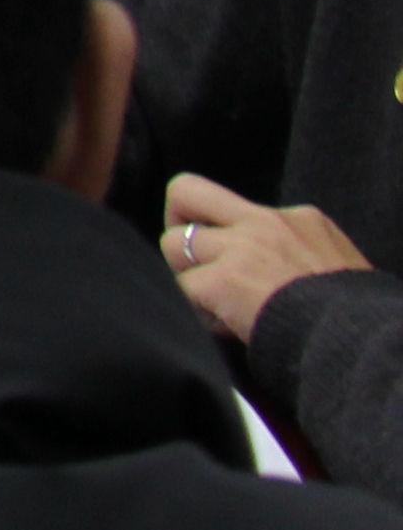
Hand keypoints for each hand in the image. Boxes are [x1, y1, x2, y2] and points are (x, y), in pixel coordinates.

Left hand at [166, 176, 374, 340]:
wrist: (357, 338)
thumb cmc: (351, 312)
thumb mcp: (336, 262)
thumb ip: (296, 251)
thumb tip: (260, 269)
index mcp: (297, 217)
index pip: (233, 206)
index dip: (222, 234)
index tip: (231, 260)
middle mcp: (263, 222)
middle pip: (184, 191)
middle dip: (177, 224)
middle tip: (191, 262)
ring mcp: (240, 248)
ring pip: (171, 243)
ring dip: (184, 275)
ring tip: (211, 303)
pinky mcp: (223, 280)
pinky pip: (181, 288)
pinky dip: (192, 309)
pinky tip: (220, 326)